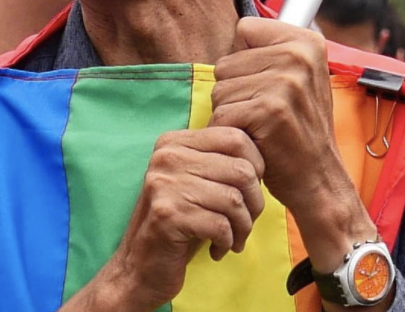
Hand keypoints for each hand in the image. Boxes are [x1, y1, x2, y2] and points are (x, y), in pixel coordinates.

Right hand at [68, 127, 265, 311]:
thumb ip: (220, 162)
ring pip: (234, 200)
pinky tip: (217, 249)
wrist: (140, 267)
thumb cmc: (179, 223)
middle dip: (254, 203)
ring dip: (242, 227)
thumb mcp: (196, 183)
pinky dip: (227, 241)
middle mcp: (167, 157)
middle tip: (245, 223)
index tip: (248, 193)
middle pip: (241, 170)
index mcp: (174, 143)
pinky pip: (221, 225)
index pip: (236, 137)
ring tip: (233, 239)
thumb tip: (264, 154)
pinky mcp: (168, 215)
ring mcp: (164, 185)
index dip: (256, 167)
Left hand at [210, 18, 377, 274]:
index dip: (245, 62)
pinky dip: (230, 132)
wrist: (319, 178)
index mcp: (307, 41)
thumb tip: (238, 26)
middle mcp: (300, 55)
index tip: (269, 86)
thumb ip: (270, 50)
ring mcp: (286, 82)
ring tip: (260, 126)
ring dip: (231, 112)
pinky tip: (256, 140)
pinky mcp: (269, 110)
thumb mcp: (297, 78)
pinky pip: (222, 114)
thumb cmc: (298, 128)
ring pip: (220, 89)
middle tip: (264, 113)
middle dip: (235, 91)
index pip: (244, 30)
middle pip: (226, 62)